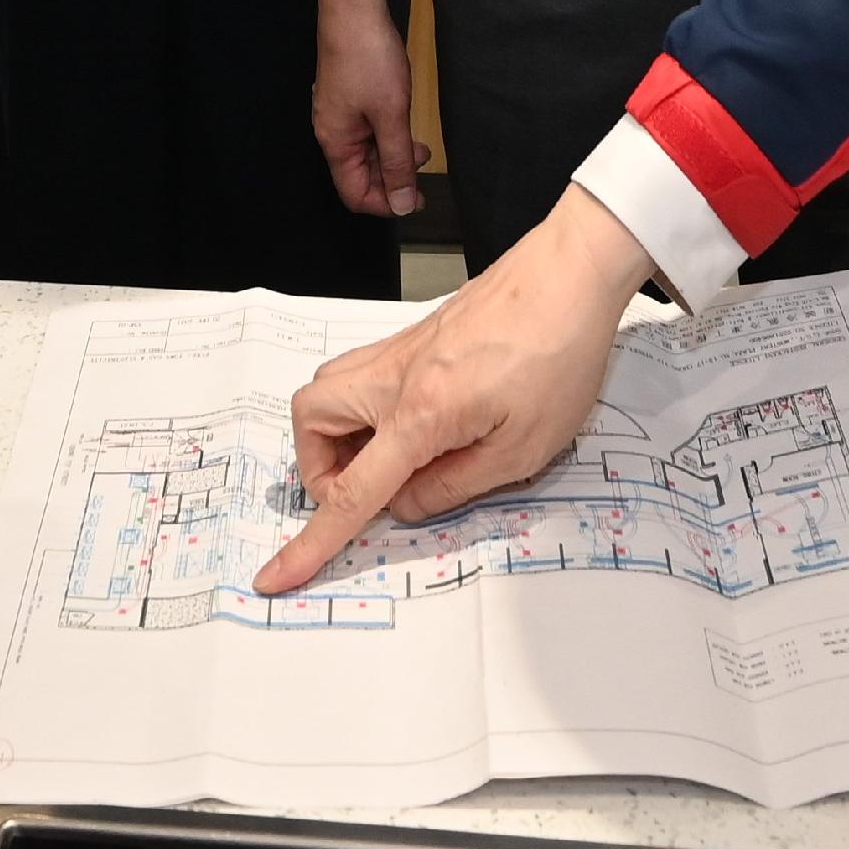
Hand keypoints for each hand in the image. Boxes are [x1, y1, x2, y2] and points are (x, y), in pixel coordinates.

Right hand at [255, 185, 644, 594]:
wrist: (573, 271)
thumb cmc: (560, 356)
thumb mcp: (522, 449)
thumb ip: (454, 486)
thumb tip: (404, 504)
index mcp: (419, 414)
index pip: (350, 492)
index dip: (311, 543)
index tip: (275, 576)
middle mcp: (395, 375)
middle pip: (310, 420)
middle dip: (321, 467)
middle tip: (369, 490)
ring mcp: (403, 348)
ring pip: (330, 389)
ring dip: (341, 433)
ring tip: (395, 459)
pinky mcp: (418, 334)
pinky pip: (365, 374)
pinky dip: (369, 407)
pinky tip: (422, 423)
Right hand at [310, 0, 424, 219]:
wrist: (354, 9)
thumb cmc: (370, 60)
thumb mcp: (391, 116)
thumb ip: (397, 162)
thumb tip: (402, 206)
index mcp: (335, 143)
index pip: (355, 195)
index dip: (387, 204)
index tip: (418, 198)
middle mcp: (331, 132)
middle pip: (360, 175)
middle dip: (393, 178)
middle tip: (424, 169)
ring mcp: (338, 113)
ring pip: (366, 152)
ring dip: (394, 155)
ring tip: (421, 147)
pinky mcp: (347, 96)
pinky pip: (367, 130)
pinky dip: (388, 135)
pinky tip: (405, 124)